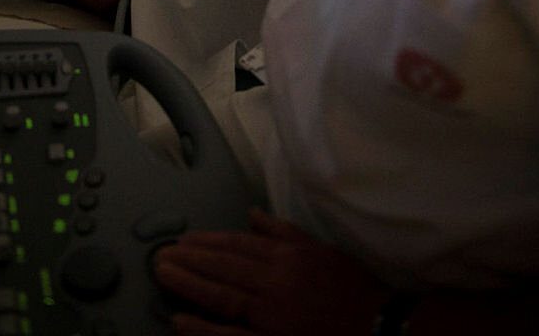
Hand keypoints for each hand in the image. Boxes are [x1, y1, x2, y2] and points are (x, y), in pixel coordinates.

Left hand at [154, 209, 387, 334]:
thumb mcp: (319, 249)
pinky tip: (180, 321)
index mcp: (287, 257)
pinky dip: (203, 330)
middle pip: (222, 268)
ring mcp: (271, 317)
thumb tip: (253, 215)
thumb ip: (282, 231)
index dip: (206, 241)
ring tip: (163, 277)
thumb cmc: (352, 289)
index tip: (183, 239)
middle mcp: (275, 284)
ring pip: (221, 297)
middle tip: (159, 255)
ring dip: (188, 286)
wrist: (379, 328)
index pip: (236, 245)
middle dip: (188, 260)